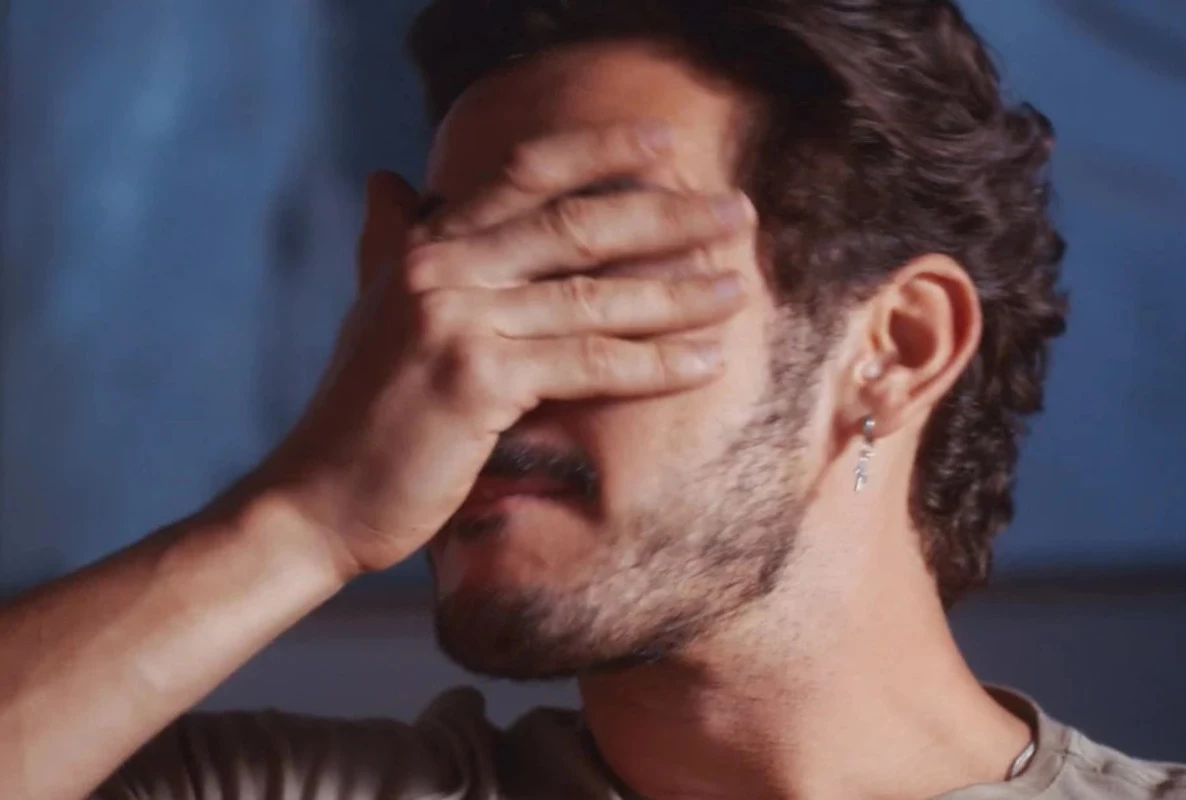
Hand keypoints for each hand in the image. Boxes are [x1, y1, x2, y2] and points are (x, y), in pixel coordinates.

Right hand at [257, 123, 755, 578]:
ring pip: (593, 297)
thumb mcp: (374, 311)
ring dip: (678, 292)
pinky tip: (706, 362)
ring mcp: (456, 320)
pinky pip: (588, 364)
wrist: (318, 499)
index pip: (523, 174)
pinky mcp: (476, 380)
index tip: (667, 145)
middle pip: (575, 226)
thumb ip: (389, 244)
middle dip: (667, 217)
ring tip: (738, 288)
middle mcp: (440, 269)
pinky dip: (653, 364)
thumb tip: (390, 182)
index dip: (600, 152)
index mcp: (424, 246)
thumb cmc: (361, 413)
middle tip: (738, 214)